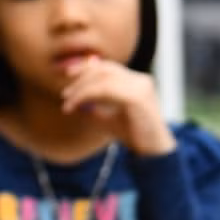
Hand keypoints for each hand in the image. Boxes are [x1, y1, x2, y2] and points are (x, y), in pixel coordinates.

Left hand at [59, 57, 174, 154]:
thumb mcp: (109, 117)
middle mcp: (141, 80)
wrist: (154, 151)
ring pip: (103, 78)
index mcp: (137, 82)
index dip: (87, 67)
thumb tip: (75, 96)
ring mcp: (140, 87)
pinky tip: (77, 106)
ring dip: (81, 89)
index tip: (68, 74)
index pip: (109, 67)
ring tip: (69, 103)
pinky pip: (106, 90)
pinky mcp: (137, 98)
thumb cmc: (133, 135)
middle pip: (105, 69)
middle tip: (65, 94)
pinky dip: (87, 95)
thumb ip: (95, 105)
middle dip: (81, 78)